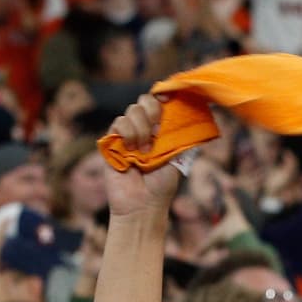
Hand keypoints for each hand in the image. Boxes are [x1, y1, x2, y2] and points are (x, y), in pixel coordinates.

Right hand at [104, 94, 181, 218]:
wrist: (142, 204)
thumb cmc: (162, 185)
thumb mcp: (178, 158)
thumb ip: (180, 135)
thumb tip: (188, 112)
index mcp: (160, 131)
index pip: (160, 103)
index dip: (164, 96)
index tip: (168, 99)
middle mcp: (144, 130)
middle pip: (145, 101)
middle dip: (152, 111)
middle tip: (157, 130)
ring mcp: (127, 135)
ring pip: (132, 110)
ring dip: (141, 127)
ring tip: (145, 150)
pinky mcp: (112, 141)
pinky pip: (119, 122)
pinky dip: (127, 132)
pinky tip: (132, 150)